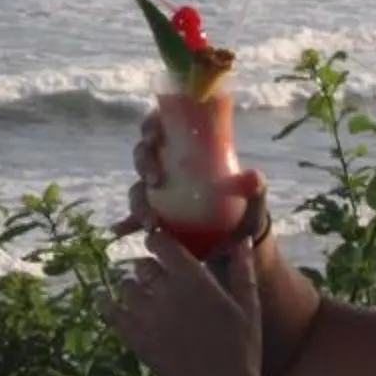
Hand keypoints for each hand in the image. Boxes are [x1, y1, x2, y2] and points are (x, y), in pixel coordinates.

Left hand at [98, 228, 266, 375]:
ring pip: (126, 286)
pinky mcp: (136, 338)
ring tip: (140, 292)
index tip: (160, 245)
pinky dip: (105, 302)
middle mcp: (166, 292)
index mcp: (194, 280)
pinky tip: (101, 296)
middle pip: (143, 265)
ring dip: (133, 286)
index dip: (159, 241)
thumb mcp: (248, 308)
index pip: (162, 244)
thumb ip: (243, 272)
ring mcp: (148, 316)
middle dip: (149, 268)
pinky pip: (111, 312)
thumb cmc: (240, 350)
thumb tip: (243, 241)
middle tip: (156, 275)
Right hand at [110, 105, 270, 240]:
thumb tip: (253, 176)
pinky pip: (133, 219)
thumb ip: (255, 190)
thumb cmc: (243, 216)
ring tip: (151, 220)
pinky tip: (119, 231)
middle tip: (156, 178)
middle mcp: (169, 168)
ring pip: (138, 188)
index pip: (163, 128)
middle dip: (144, 161)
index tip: (155, 135)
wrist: (236, 249)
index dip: (152, 126)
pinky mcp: (154, 219)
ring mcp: (159, 195)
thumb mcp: (252, 203)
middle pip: (144, 154)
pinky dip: (125, 223)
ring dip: (138, 200)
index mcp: (190, 152)